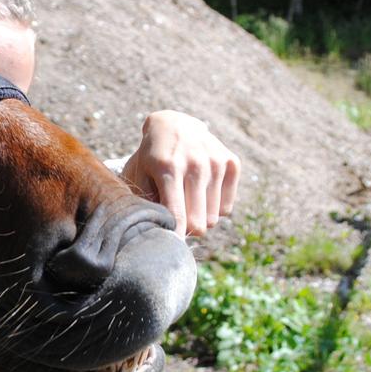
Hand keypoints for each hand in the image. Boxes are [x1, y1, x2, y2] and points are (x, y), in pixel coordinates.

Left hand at [121, 110, 239, 237]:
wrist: (173, 125)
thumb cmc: (150, 159)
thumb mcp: (138, 176)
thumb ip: (145, 204)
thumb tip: (157, 234)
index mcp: (168, 168)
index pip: (178, 215)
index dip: (174, 236)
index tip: (170, 246)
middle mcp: (195, 164)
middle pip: (199, 222)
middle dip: (187, 228)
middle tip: (176, 219)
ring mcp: (216, 162)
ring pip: (214, 218)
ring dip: (200, 217)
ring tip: (186, 200)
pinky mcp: (232, 163)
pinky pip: (227, 208)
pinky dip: (214, 207)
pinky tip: (201, 191)